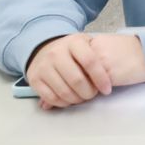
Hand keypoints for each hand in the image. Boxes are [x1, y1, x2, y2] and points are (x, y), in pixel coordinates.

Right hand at [24, 33, 144, 109]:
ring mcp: (43, 66)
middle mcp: (56, 53)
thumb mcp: (86, 45)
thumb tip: (109, 79)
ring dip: (77, 99)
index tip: (107, 89)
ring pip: (64, 91)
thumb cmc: (72, 50)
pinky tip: (70, 100)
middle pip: (77, 80)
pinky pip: (51, 97)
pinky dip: (63, 103)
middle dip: (89, 92)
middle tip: (94, 95)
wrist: (44, 48)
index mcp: (74, 42)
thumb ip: (97, 58)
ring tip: (83, 97)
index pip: (90, 62)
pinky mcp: (34, 79)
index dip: (101, 78)